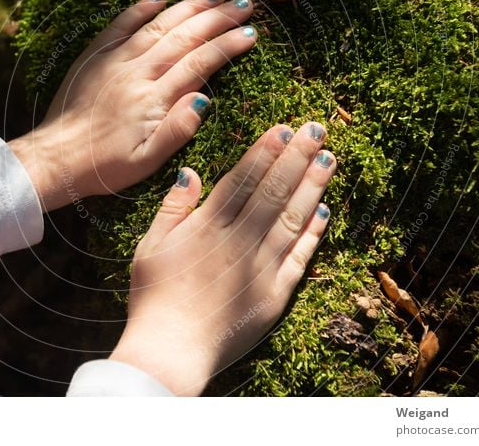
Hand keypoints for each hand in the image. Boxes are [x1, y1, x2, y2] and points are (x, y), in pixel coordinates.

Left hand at [9, 0, 255, 211]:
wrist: (55, 159)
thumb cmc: (104, 167)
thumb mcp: (147, 162)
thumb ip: (177, 130)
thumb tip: (204, 99)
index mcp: (154, 99)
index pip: (200, 63)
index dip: (228, 46)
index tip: (250, 34)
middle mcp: (137, 73)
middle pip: (185, 37)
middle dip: (218, 18)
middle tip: (244, 3)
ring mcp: (114, 61)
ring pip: (158, 25)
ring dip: (188, 6)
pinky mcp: (94, 57)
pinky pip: (120, 25)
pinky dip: (140, 8)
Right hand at [109, 122, 335, 394]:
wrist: (171, 350)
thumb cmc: (154, 297)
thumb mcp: (150, 245)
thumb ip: (174, 207)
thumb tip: (191, 171)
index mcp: (209, 226)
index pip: (245, 179)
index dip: (266, 151)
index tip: (284, 129)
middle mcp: (240, 241)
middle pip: (275, 191)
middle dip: (297, 157)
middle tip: (317, 130)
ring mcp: (261, 267)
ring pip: (294, 218)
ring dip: (312, 186)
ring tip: (328, 160)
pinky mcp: (275, 294)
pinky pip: (300, 257)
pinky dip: (314, 232)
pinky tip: (324, 210)